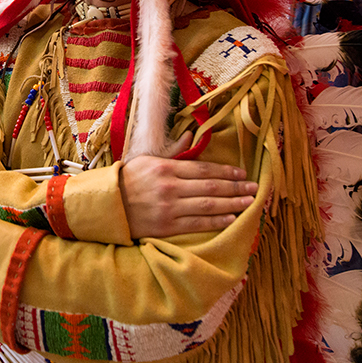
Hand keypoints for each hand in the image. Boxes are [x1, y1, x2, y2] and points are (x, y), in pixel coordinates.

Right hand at [120, 133, 257, 238]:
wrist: (107, 206)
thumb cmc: (128, 181)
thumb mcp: (147, 160)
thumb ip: (173, 151)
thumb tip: (192, 135)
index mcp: (166, 168)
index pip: (204, 169)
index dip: (226, 172)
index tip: (242, 173)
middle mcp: (170, 188)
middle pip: (211, 187)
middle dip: (236, 187)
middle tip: (255, 187)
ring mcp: (169, 209)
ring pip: (208, 206)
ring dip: (233, 204)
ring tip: (250, 202)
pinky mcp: (167, 227)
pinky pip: (197, 224)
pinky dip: (217, 221)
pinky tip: (232, 218)